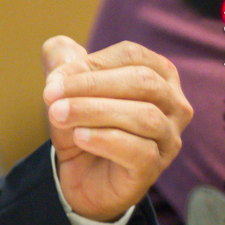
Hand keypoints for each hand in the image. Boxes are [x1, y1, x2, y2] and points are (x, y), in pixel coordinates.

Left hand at [41, 35, 192, 221]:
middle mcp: (174, 104)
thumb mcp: (66, 85)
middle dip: (91, 85)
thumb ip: (59, 58)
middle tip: (50, 95)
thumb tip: (59, 52)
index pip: (131, 55)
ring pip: (145, 116)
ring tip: (58, 114)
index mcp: (158, 73)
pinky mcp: (155, 167)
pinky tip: (79, 137)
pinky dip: (104, 139)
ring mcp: (168, 137)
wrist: (81, 172)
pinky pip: (139, 150)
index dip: (90, 64)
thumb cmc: (83, 120)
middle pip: (143, 81)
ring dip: (93, 112)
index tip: (54, 79)